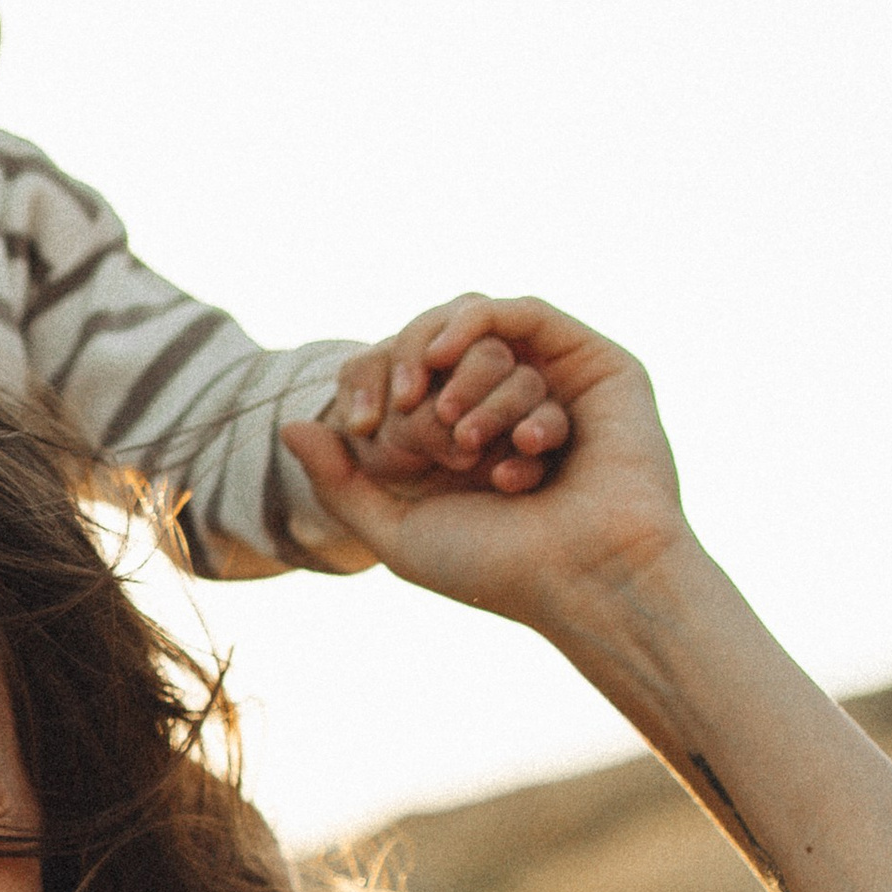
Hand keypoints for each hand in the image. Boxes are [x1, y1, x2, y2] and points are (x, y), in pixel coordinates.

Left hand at [281, 300, 684, 632]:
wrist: (584, 577)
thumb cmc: (498, 567)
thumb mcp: (399, 533)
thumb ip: (341, 484)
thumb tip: (291, 425)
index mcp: (468, 441)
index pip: (408, 375)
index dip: (378, 382)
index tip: (364, 423)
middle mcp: (514, 407)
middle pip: (443, 347)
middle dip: (417, 373)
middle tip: (416, 418)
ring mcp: (559, 382)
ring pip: (485, 336)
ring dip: (465, 384)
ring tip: (467, 443)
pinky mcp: (600, 365)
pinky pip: (528, 314)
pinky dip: (489, 331)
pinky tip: (480, 406)